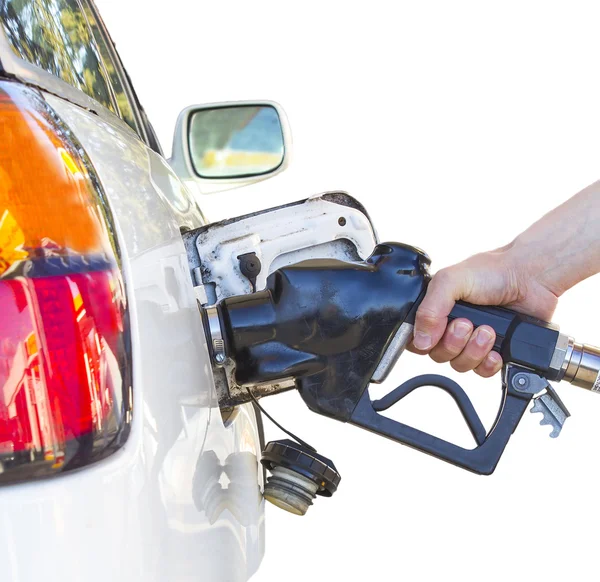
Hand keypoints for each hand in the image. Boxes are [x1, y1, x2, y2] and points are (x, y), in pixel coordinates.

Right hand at [410, 245, 558, 375]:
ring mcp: (473, 340)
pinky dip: (488, 363)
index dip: (423, 342)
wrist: (531, 277)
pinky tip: (496, 350)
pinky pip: (482, 372)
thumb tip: (420, 340)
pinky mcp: (494, 351)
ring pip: (459, 364)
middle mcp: (452, 326)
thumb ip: (429, 309)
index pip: (416, 339)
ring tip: (488, 331)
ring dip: (473, 351)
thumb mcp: (450, 281)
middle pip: (438, 355)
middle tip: (467, 324)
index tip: (436, 332)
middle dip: (453, 343)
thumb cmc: (492, 272)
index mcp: (436, 310)